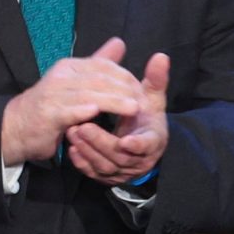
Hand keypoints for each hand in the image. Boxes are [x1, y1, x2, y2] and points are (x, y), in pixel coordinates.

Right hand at [1, 36, 144, 165]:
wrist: (16, 127)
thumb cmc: (51, 106)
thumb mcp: (75, 82)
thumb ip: (98, 64)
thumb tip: (119, 42)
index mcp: (71, 67)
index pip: (104, 66)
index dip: (126, 77)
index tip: (144, 90)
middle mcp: (62, 76)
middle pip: (99, 78)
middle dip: (125, 90)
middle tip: (146, 101)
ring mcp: (53, 94)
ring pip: (88, 94)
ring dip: (113, 101)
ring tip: (134, 108)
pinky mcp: (48, 114)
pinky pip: (68, 111)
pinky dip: (83, 111)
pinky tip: (98, 113)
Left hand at [66, 49, 169, 184]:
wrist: (139, 142)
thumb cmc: (145, 117)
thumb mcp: (152, 99)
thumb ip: (156, 80)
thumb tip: (161, 56)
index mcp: (153, 141)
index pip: (148, 145)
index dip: (137, 145)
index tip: (125, 141)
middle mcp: (139, 160)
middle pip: (120, 157)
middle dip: (101, 142)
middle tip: (82, 126)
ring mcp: (122, 171)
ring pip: (104, 166)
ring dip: (88, 150)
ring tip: (72, 132)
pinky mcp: (107, 176)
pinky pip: (94, 173)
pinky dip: (83, 162)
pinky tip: (72, 150)